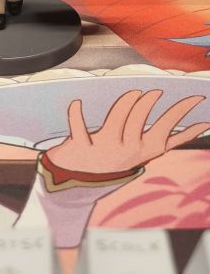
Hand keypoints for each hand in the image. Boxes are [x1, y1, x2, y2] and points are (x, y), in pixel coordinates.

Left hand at [46, 89, 209, 175]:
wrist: (80, 181)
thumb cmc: (119, 157)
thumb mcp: (149, 151)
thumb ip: (173, 139)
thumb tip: (204, 127)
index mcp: (144, 150)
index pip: (168, 128)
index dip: (182, 111)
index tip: (196, 97)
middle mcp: (125, 151)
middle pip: (140, 118)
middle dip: (148, 101)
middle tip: (155, 92)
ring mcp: (104, 149)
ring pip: (118, 117)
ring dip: (126, 101)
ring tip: (133, 93)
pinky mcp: (82, 148)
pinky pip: (79, 127)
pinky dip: (76, 114)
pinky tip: (77, 103)